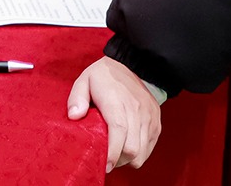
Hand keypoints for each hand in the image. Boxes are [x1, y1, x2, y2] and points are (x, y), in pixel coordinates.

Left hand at [68, 56, 161, 171]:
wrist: (133, 66)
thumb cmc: (105, 76)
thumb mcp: (85, 80)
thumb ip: (76, 98)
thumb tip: (74, 116)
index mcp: (117, 101)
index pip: (118, 130)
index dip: (112, 152)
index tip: (104, 165)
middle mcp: (136, 110)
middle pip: (132, 148)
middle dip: (118, 160)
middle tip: (106, 160)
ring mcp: (149, 118)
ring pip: (142, 153)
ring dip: (128, 160)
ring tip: (115, 154)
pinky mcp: (156, 123)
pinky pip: (149, 148)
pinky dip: (138, 154)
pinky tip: (126, 147)